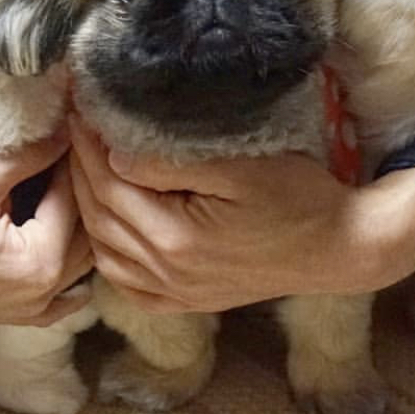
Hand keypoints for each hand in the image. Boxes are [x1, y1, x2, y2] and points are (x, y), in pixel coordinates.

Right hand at [0, 131, 92, 326]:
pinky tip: (63, 243)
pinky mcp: (17, 317)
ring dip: (79, 226)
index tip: (72, 131)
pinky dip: (71, 269)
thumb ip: (26, 157)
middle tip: (70, 155)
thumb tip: (63, 135)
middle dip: (79, 191)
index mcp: (41, 262)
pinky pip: (65, 295)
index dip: (73, 160)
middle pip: (85, 233)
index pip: (74, 198)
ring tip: (63, 189)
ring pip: (81, 263)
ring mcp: (32, 311)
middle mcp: (46, 293)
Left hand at [68, 114, 414, 312]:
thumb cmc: (299, 198)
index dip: (88, 145)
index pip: (109, 184)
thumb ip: (172, 164)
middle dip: (80, 169)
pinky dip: (107, 254)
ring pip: (104, 251)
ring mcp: (173, 294)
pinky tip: (106, 229)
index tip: (79, 110)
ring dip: (88, 208)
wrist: (339, 250)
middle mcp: (165, 274)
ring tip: (86, 168)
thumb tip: (116, 155)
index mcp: (175, 238)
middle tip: (75, 129)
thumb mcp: (241, 167)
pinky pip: (126, 284)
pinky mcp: (185, 303)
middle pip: (99, 216)